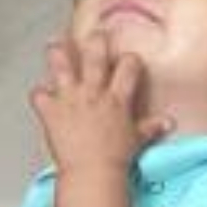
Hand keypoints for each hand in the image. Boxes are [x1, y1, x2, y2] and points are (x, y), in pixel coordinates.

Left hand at [29, 24, 153, 177]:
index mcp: (117, 98)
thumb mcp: (137, 140)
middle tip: (96, 34)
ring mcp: (71, 100)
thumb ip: (151, 127)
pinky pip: (39, 95)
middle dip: (97, 41)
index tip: (128, 60)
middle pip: (96, 55)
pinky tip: (40, 94)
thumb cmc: (115, 158)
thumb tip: (168, 123)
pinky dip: (38, 94)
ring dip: (58, 53)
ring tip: (55, 44)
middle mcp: (94, 93)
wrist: (92, 172)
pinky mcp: (51, 112)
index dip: (129, 60)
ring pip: (62, 66)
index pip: (129, 65)